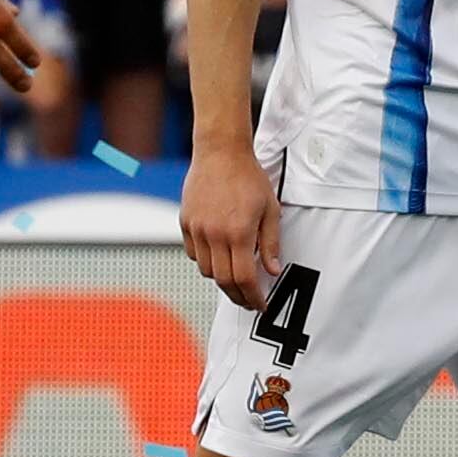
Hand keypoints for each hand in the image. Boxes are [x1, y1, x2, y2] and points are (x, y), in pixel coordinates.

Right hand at [181, 138, 285, 299]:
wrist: (220, 151)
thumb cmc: (248, 177)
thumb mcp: (270, 209)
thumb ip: (271, 243)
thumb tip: (272, 270)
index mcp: (239, 232)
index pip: (245, 278)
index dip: (254, 297)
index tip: (260, 305)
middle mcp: (215, 234)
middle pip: (224, 281)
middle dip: (238, 296)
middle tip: (248, 300)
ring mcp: (197, 229)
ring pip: (207, 270)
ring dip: (222, 279)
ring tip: (235, 278)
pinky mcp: (185, 222)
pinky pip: (194, 254)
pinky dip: (206, 261)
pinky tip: (219, 257)